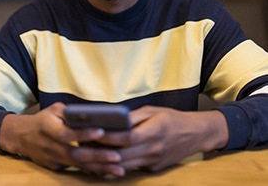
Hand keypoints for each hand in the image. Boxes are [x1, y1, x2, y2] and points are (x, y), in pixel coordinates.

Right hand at [0, 102, 124, 175]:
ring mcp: (54, 160)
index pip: (67, 134)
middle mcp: (51, 147)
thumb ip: (71, 112)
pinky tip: (108, 171)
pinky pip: (77, 170)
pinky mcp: (57, 168)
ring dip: (99, 168)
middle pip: (75, 155)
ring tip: (119, 169)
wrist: (22, 137)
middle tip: (117, 156)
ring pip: (79, 166)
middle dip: (97, 157)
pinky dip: (92, 170)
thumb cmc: (43, 119)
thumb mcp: (54, 109)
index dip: (83, 134)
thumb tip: (92, 115)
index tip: (101, 131)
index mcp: (49, 129)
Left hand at [95, 106, 227, 172]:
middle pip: (121, 156)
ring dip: (106, 162)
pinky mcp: (153, 169)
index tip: (92, 133)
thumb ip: (133, 116)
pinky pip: (132, 168)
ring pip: (124, 166)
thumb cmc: (172, 118)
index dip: (107, 137)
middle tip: (85, 146)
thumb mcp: (153, 111)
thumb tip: (114, 120)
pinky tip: (107, 159)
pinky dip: (118, 165)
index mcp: (152, 132)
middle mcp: (152, 150)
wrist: (195, 134)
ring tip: (91, 154)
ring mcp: (153, 162)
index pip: (125, 138)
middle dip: (101, 153)